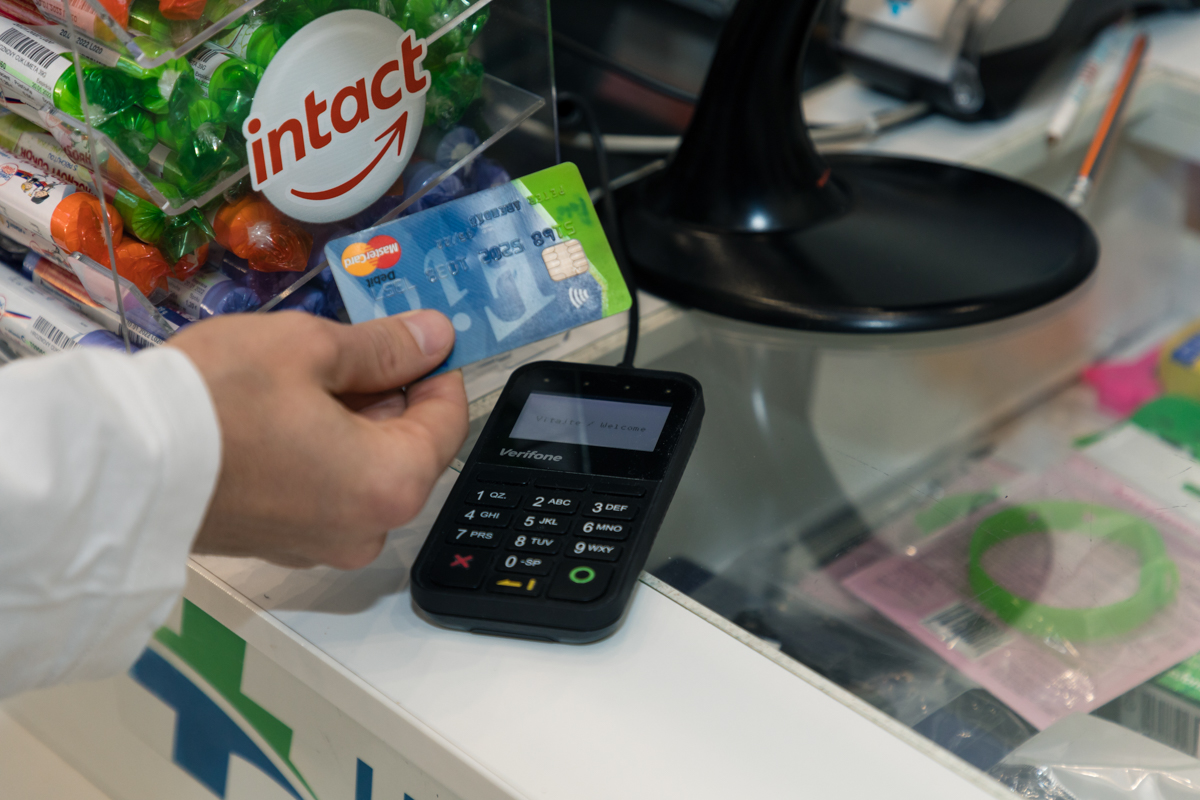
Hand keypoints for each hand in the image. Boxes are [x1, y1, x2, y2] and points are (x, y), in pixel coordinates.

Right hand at [169, 309, 467, 569]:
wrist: (118, 467)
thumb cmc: (216, 402)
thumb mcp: (309, 349)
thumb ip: (384, 347)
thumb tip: (435, 337)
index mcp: (392, 484)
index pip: (449, 420)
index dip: (437, 369)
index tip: (418, 335)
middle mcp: (367, 529)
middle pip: (408, 447)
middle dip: (389, 392)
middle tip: (352, 343)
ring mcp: (322, 545)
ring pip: (364, 468)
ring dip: (351, 418)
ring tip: (306, 371)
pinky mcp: (281, 544)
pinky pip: (325, 491)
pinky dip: (320, 451)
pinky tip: (282, 411)